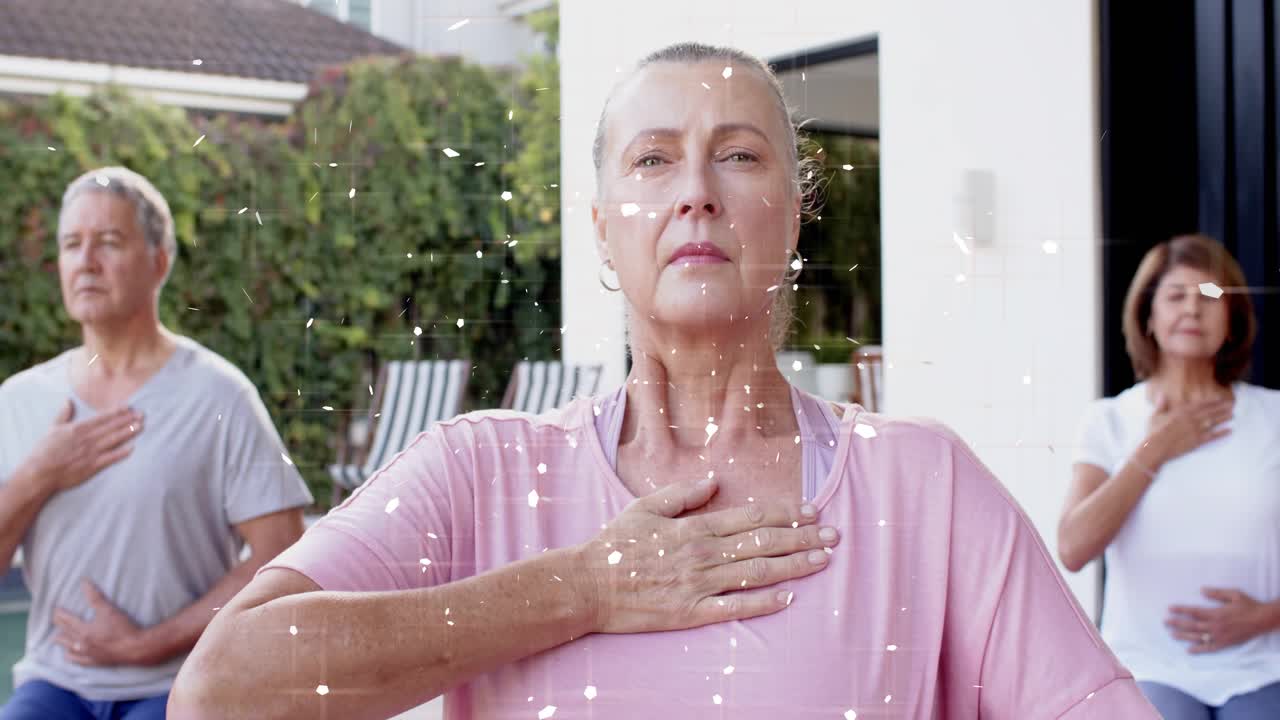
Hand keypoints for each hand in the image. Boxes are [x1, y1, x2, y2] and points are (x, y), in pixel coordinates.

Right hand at [26, 400, 141, 492]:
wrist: (39, 473)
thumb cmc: (44, 451)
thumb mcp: (53, 429)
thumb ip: (63, 414)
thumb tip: (68, 400)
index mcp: (78, 428)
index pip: (102, 418)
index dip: (117, 412)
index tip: (129, 407)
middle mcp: (86, 439)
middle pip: (111, 427)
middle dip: (127, 420)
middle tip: (142, 414)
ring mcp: (90, 452)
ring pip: (113, 440)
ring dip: (128, 432)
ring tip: (141, 426)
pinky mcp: (91, 466)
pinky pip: (109, 458)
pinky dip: (121, 453)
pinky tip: (132, 448)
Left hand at [53, 580, 146, 665]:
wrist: (134, 648)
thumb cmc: (122, 628)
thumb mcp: (108, 609)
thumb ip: (95, 596)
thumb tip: (84, 582)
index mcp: (84, 630)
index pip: (68, 620)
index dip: (61, 614)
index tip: (55, 609)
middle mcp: (83, 643)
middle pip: (66, 633)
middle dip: (59, 626)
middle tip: (55, 620)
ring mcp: (88, 654)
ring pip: (69, 648)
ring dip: (62, 642)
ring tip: (56, 638)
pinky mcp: (95, 662)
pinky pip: (78, 661)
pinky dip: (71, 657)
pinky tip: (69, 655)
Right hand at [576, 476, 839, 634]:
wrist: (587, 586)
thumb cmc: (614, 546)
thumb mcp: (645, 507)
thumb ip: (683, 494)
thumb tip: (715, 480)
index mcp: (693, 527)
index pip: (750, 517)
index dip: (786, 514)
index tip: (813, 511)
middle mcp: (702, 554)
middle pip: (762, 543)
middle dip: (802, 539)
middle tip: (834, 536)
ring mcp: (697, 584)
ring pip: (756, 573)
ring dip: (793, 566)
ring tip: (822, 561)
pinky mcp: (690, 612)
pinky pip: (734, 607)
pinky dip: (763, 603)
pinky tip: (788, 598)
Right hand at [1143, 391, 1232, 466]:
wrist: (1155, 448)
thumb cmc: (1153, 432)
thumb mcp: (1154, 416)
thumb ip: (1161, 405)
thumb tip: (1162, 395)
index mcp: (1181, 412)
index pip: (1200, 404)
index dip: (1211, 401)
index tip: (1220, 398)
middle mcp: (1191, 419)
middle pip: (1209, 412)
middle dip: (1221, 408)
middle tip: (1231, 405)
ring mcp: (1195, 430)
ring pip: (1213, 422)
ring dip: (1223, 418)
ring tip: (1232, 415)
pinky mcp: (1197, 441)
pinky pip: (1212, 436)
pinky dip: (1221, 433)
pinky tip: (1229, 430)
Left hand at [1165, 587, 1274, 653]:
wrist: (1263, 620)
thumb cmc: (1249, 605)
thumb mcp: (1234, 594)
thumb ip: (1217, 593)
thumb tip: (1202, 590)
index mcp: (1217, 613)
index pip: (1194, 612)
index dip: (1181, 610)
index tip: (1169, 609)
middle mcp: (1216, 625)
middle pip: (1192, 625)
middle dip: (1177, 623)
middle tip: (1165, 622)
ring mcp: (1221, 636)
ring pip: (1198, 637)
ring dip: (1184, 635)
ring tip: (1171, 634)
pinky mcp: (1226, 644)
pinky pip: (1210, 648)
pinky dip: (1199, 649)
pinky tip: (1189, 650)